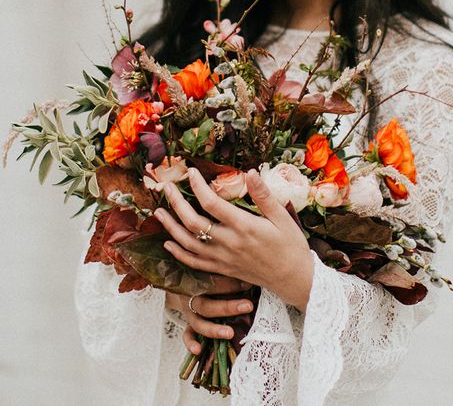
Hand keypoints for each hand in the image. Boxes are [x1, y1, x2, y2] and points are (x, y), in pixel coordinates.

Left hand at [154, 168, 313, 310]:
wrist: (294, 280)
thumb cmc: (291, 245)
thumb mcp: (282, 216)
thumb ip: (263, 195)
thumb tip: (250, 171)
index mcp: (244, 226)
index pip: (212, 203)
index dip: (197, 186)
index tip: (190, 172)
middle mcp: (229, 243)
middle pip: (193, 222)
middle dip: (176, 203)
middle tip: (166, 187)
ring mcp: (223, 258)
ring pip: (188, 243)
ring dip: (171, 226)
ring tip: (158, 211)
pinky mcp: (223, 269)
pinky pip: (195, 263)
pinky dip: (179, 253)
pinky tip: (168, 242)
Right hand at [165, 275, 252, 354]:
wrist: (185, 285)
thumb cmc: (208, 279)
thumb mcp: (214, 273)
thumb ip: (229, 276)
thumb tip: (252, 276)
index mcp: (199, 283)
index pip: (213, 283)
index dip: (230, 284)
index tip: (249, 284)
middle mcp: (193, 299)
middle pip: (208, 305)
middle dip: (228, 307)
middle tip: (248, 306)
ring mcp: (190, 314)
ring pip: (199, 323)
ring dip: (214, 330)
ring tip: (230, 333)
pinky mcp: (188, 326)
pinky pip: (187, 336)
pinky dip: (190, 344)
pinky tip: (198, 350)